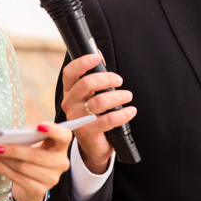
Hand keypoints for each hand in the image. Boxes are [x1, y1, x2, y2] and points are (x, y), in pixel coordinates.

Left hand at [0, 123, 71, 200]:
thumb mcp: (34, 147)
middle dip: (13, 150)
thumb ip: (26, 140)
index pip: (64, 137)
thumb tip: (4, 139)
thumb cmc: (32, 159)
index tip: (38, 126)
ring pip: (23, 167)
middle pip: (36, 155)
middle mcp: (60, 163)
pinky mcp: (39, 191)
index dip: (54, 131)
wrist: (32, 187)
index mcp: (60, 147)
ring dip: (4, 159)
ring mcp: (51, 179)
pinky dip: (1, 169)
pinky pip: (17, 178)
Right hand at [60, 53, 136, 173]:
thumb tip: (98, 54)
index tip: (96, 58)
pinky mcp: (88, 132)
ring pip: (99, 101)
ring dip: (118, 96)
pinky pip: (108, 119)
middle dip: (107, 79)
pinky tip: (131, 111)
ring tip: (128, 96)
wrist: (93, 147)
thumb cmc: (94, 117)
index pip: (70, 73)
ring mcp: (78, 119)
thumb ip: (94, 77)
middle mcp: (70, 104)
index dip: (82, 63)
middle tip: (119, 80)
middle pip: (86, 84)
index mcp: (70, 92)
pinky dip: (123, 113)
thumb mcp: (91, 96)